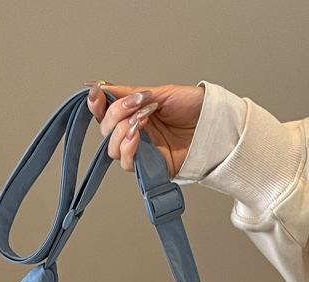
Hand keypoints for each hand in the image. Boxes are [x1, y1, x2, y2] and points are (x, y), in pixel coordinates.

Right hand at [85, 81, 203, 175]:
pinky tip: (137, 135)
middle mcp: (134, 133)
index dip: (96, 105)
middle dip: (114, 115)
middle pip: (106, 132)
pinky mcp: (150, 167)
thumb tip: (101, 86)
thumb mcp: (158, 93)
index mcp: (134, 114)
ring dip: (121, 131)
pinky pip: (128, 163)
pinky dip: (128, 148)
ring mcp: (142, 151)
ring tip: (140, 120)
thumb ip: (128, 93)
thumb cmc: (192, 107)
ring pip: (113, 149)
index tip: (97, 94)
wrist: (212, 122)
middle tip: (134, 106)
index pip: (105, 113)